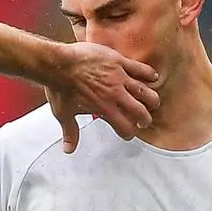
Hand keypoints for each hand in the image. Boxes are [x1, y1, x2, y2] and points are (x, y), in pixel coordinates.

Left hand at [44, 41, 158, 151]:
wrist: (58, 64)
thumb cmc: (60, 88)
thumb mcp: (64, 114)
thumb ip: (70, 132)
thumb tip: (69, 149)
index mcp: (104, 109)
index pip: (125, 127)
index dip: (129, 133)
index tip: (129, 133)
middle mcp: (115, 95)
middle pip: (140, 111)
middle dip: (144, 119)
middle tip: (144, 121)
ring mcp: (119, 77)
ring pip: (144, 91)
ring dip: (151, 99)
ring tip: (153, 102)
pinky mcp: (119, 61)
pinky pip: (139, 68)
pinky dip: (149, 74)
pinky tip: (154, 77)